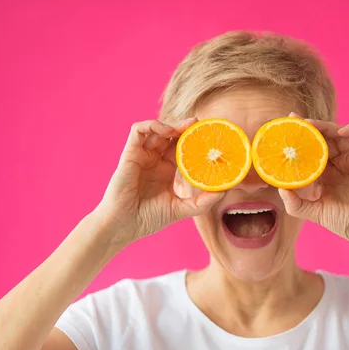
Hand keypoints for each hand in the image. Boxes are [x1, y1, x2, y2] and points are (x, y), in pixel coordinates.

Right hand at [95, 118, 223, 243]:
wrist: (125, 225)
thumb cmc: (148, 218)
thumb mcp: (181, 209)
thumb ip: (201, 202)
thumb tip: (224, 192)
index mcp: (165, 169)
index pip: (182, 147)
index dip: (194, 140)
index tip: (210, 137)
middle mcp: (154, 159)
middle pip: (171, 135)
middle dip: (186, 128)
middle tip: (202, 125)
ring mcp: (141, 155)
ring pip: (156, 129)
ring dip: (172, 124)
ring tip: (188, 126)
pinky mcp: (129, 153)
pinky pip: (138, 130)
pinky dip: (152, 125)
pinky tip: (167, 131)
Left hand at [278, 112, 348, 249]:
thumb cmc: (344, 221)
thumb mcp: (312, 211)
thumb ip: (294, 203)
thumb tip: (279, 188)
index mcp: (327, 175)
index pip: (312, 151)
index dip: (301, 140)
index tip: (287, 130)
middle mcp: (339, 165)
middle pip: (324, 139)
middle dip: (310, 127)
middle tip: (294, 120)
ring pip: (340, 134)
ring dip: (325, 125)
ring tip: (310, 125)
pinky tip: (340, 131)